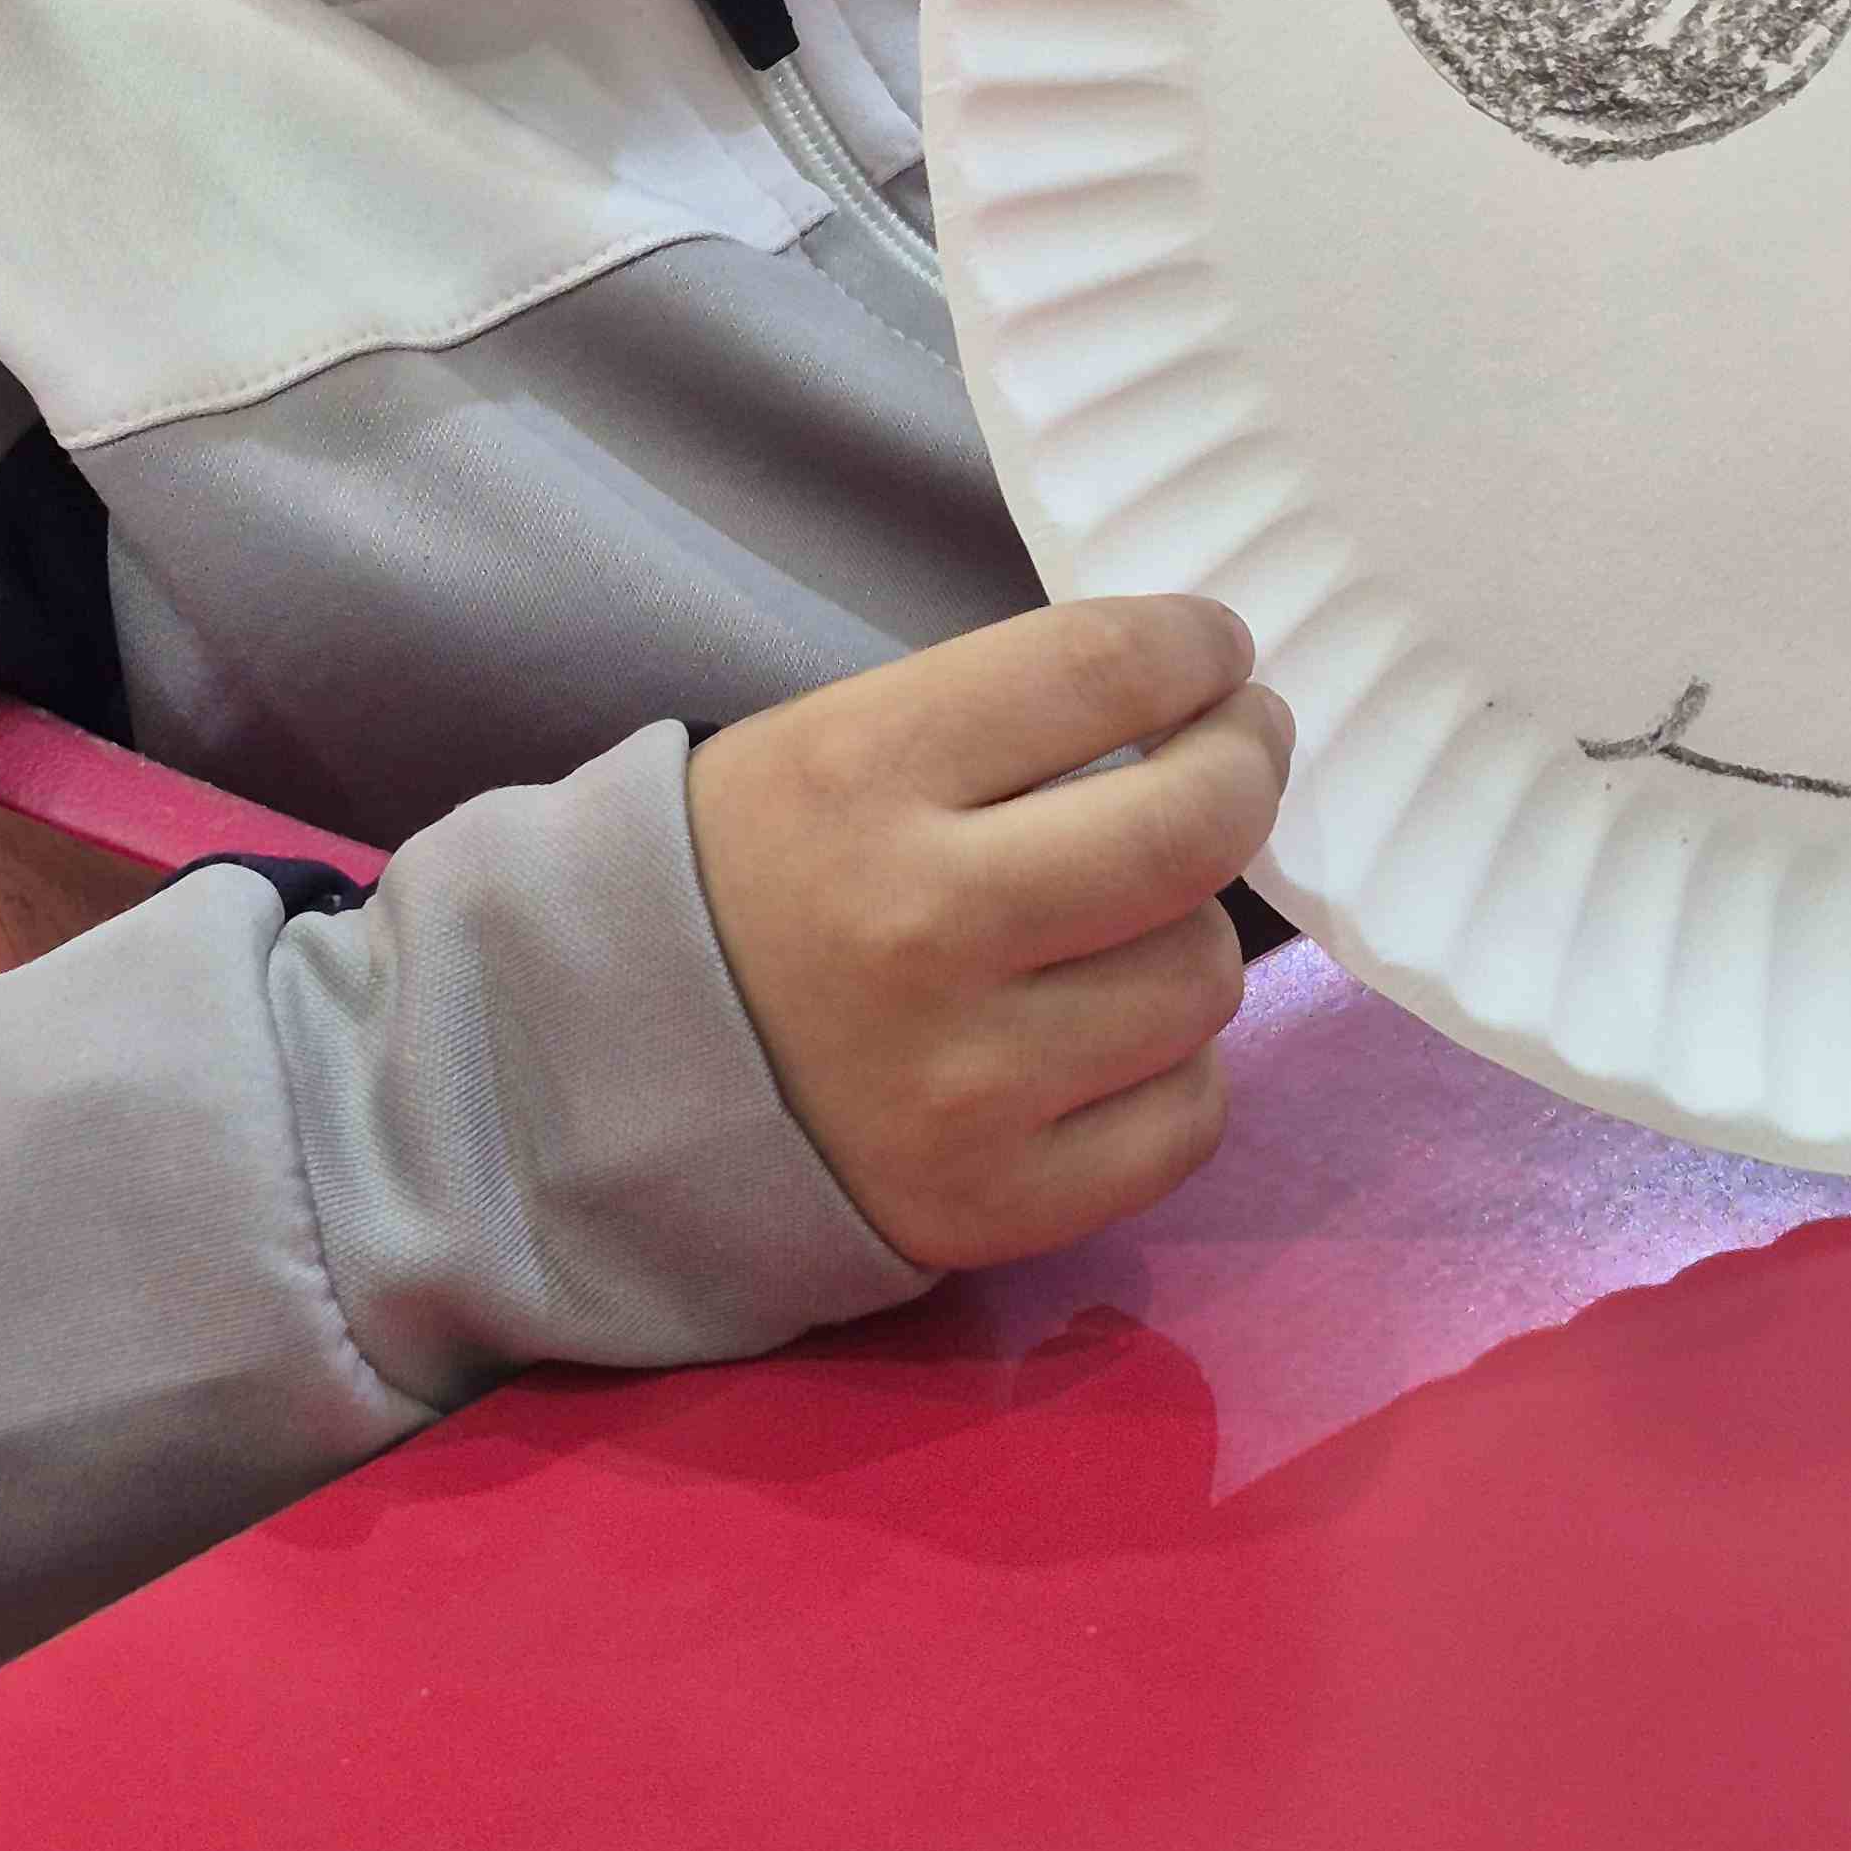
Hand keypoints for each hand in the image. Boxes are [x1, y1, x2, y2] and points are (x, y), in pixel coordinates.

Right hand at [686, 595, 1291, 1270]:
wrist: (604, 1072)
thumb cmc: (753, 874)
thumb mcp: (835, 742)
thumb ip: (1007, 715)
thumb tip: (1198, 699)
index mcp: (864, 776)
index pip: (1104, 669)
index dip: (1196, 645)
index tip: (1215, 650)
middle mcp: (921, 927)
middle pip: (1191, 826)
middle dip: (1246, 763)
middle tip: (1240, 747)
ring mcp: (964, 1084)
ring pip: (1202, 977)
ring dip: (1192, 925)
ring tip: (1136, 912)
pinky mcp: (990, 1205)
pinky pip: (1184, 1121)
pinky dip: (1175, 1067)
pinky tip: (1118, 1032)